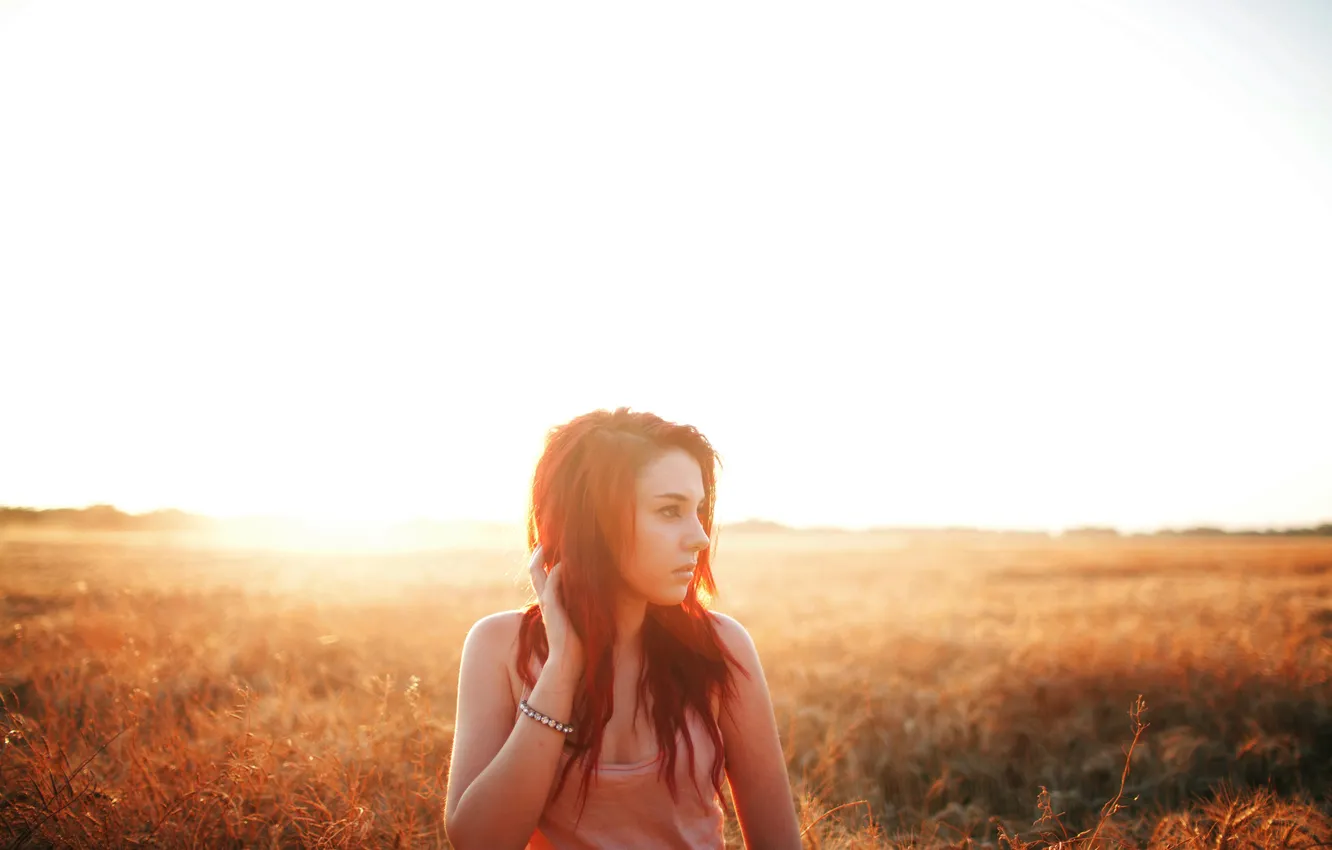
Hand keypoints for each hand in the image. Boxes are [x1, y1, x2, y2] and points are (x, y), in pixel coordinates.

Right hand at [528, 544, 583, 685]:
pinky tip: (566, 561)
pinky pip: (552, 583)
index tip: (551, 549)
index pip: (542, 579)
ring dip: (544, 557)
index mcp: (550, 605)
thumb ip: (579, 610)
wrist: (567, 665)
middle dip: (538, 555)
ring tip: (550, 542)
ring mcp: (547, 605)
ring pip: (538, 574)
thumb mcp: (577, 622)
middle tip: (544, 539)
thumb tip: (594, 601)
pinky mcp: (552, 609)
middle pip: (534, 572)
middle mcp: (545, 602)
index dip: (543, 563)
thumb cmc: (576, 648)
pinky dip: (557, 571)